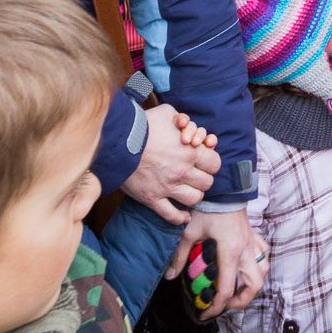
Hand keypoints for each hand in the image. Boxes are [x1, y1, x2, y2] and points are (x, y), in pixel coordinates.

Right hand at [121, 102, 221, 222]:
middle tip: (196, 175)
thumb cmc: (143, 126)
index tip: (204, 161)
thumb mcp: (167, 113)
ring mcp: (167, 187)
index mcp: (190, 152)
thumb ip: (182, 119)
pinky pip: (171, 215)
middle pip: (207, 183)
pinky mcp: (152, 198)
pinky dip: (180, 218)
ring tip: (189, 190)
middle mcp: (182, 171)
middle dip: (203, 178)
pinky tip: (184, 216)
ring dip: (194, 195)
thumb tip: (187, 124)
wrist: (116, 141)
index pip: (215, 164)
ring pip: (194, 199)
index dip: (211, 162)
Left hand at [167, 208, 267, 317]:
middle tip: (224, 303)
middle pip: (253, 286)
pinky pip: (263, 254)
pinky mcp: (253, 235)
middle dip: (241, 301)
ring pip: (263, 271)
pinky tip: (247, 266)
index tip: (205, 313)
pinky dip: (258, 265)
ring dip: (252, 285)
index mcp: (230, 252)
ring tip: (237, 289)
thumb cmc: (207, 207)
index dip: (216, 307)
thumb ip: (180, 256)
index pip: (227, 289)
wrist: (223, 187)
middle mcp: (245, 250)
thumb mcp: (189, 232)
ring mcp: (252, 242)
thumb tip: (170, 276)